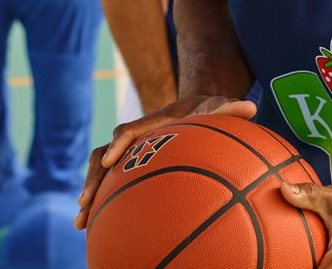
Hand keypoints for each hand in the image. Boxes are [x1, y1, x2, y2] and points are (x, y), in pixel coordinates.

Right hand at [74, 94, 255, 229]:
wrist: (194, 107)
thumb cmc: (208, 111)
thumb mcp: (219, 106)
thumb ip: (230, 107)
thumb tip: (250, 106)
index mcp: (151, 124)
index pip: (128, 132)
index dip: (118, 145)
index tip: (110, 160)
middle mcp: (134, 138)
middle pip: (103, 155)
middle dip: (92, 178)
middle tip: (85, 203)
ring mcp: (129, 152)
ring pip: (101, 171)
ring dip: (90, 193)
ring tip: (82, 222)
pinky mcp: (131, 165)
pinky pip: (110, 182)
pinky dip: (101, 201)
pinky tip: (96, 226)